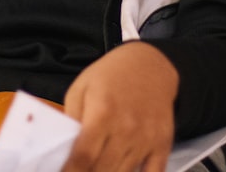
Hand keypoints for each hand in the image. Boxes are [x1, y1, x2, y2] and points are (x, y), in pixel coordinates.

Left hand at [62, 42, 178, 171]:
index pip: (83, 158)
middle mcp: (126, 129)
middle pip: (102, 171)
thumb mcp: (81, 88)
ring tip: (98, 166)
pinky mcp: (162, 144)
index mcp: (102, 113)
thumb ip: (71, 120)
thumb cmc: (112, 75)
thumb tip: (63, 149)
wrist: (149, 64)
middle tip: (79, 169)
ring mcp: (147, 139)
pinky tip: (124, 170)